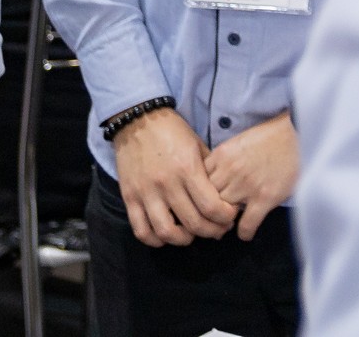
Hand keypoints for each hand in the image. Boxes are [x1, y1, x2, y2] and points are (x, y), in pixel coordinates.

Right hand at [112, 107, 238, 245]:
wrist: (137, 119)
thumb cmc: (172, 131)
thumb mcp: (197, 145)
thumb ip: (209, 171)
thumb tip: (224, 196)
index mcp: (187, 169)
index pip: (211, 206)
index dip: (225, 218)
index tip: (229, 217)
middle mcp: (167, 184)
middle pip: (193, 223)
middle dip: (211, 231)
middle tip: (217, 229)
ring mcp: (146, 192)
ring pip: (166, 232)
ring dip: (183, 240)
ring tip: (191, 235)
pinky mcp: (129, 197)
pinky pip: (141, 229)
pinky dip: (154, 240)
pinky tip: (165, 236)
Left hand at [204, 112, 298, 241]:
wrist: (297, 135)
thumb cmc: (270, 138)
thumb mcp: (238, 142)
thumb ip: (223, 160)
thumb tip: (212, 181)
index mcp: (222, 155)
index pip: (199, 180)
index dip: (202, 192)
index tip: (206, 199)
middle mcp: (230, 170)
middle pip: (208, 197)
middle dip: (211, 208)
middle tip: (216, 216)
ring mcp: (247, 185)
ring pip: (224, 212)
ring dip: (226, 220)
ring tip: (230, 224)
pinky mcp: (264, 197)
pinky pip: (246, 224)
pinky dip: (244, 232)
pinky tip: (246, 233)